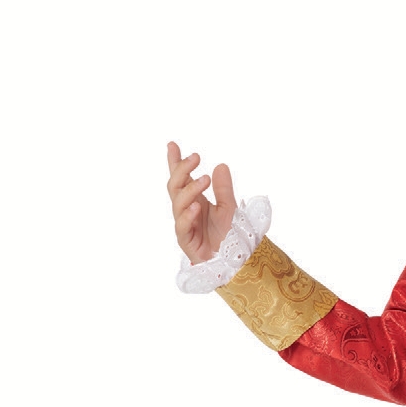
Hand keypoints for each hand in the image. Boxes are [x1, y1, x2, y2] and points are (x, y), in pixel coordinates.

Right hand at [166, 141, 236, 263]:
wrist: (233, 261)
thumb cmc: (228, 236)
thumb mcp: (229, 208)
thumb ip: (224, 189)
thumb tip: (221, 165)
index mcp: (194, 200)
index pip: (181, 179)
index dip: (175, 163)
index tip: (172, 145)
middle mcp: (186, 210)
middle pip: (175, 186)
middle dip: (182, 169)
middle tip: (197, 157)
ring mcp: (185, 225)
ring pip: (178, 203)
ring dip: (190, 189)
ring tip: (204, 179)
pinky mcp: (186, 241)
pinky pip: (182, 226)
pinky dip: (188, 215)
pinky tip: (196, 206)